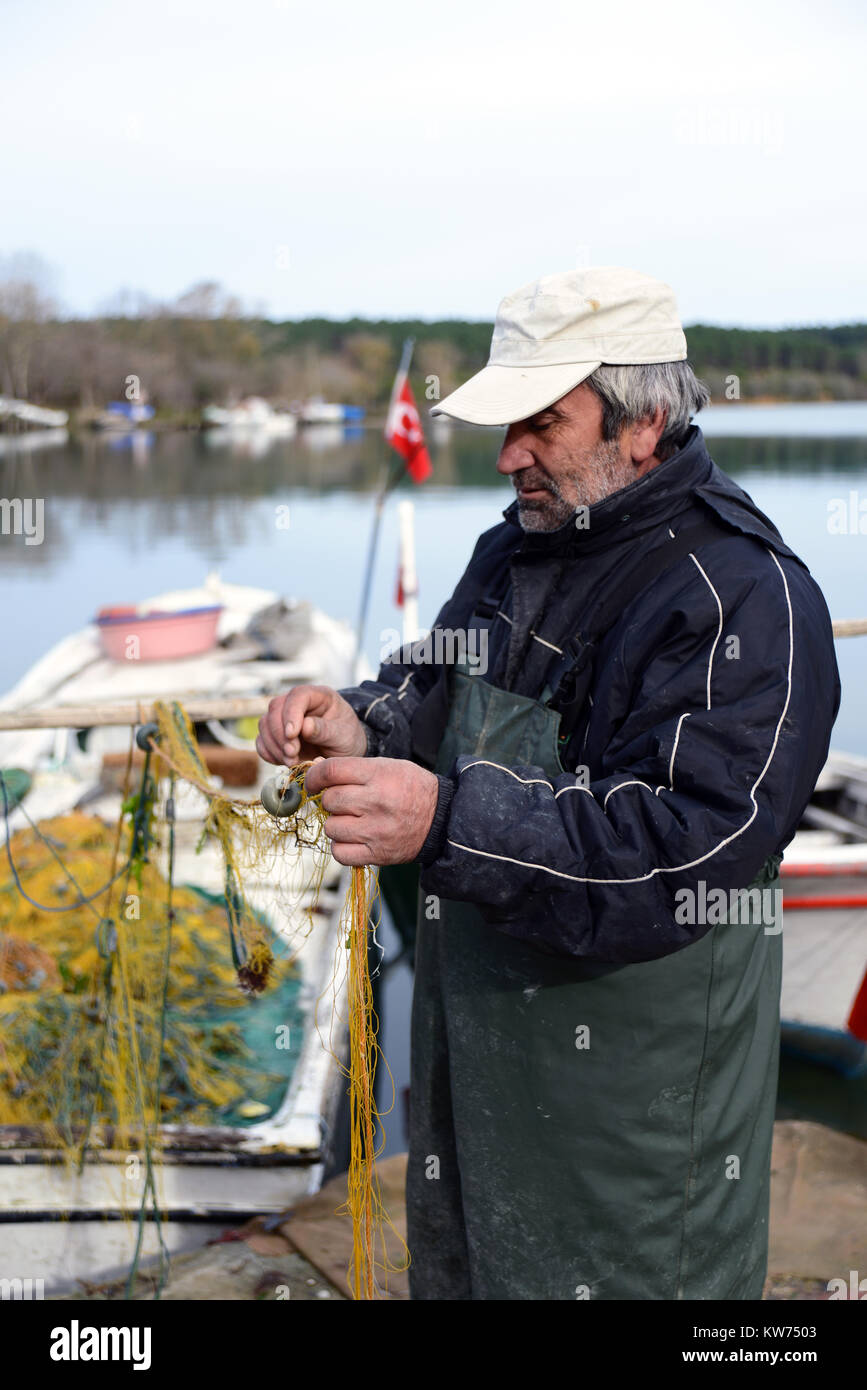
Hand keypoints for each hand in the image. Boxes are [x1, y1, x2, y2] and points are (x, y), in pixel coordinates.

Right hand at [256, 685, 367, 764]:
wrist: (343, 753)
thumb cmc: (347, 738)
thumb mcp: (343, 735)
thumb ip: (325, 730)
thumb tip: (304, 726)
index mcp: (318, 696)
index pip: (298, 696)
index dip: (291, 714)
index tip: (292, 734)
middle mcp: (297, 703)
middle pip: (275, 709)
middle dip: (281, 734)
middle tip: (293, 754)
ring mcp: (283, 718)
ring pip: (265, 725)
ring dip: (274, 745)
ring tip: (292, 761)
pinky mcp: (276, 735)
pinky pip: (262, 741)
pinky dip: (268, 753)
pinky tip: (283, 761)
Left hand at [304, 757, 438, 865]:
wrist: (441, 819)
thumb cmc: (410, 788)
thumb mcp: (387, 767)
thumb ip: (353, 769)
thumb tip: (315, 772)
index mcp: (379, 775)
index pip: (331, 771)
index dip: (314, 776)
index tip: (313, 783)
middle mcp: (377, 802)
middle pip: (330, 800)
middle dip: (330, 800)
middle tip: (341, 802)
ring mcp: (376, 830)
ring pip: (331, 827)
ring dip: (335, 824)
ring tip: (350, 821)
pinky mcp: (377, 854)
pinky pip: (340, 852)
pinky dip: (341, 846)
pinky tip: (352, 838)